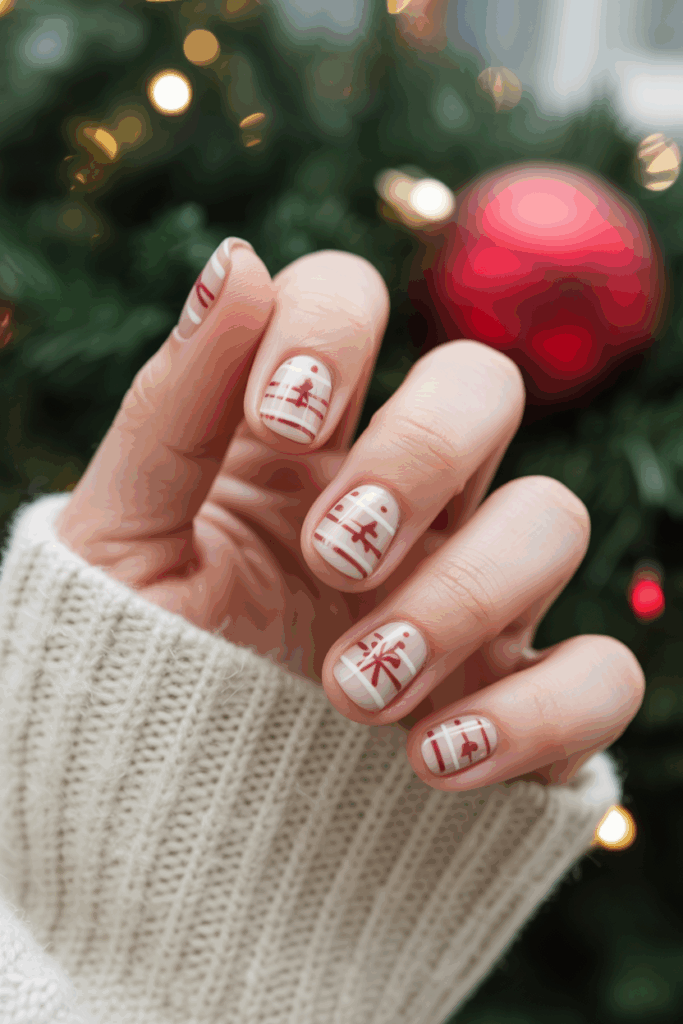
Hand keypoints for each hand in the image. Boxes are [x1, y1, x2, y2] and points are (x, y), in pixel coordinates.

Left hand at [56, 241, 643, 790]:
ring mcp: (469, 591)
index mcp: (297, 440)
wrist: (158, 811)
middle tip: (332, 554)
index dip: (330, 330)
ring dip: (458, 599)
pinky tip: (431, 762)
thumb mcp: (117, 539)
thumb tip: (235, 258)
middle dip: (418, 455)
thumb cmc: (127, 663)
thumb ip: (171, 407)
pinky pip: (603, 672)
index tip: (280, 422)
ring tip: (350, 690)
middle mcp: (400, 493)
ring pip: (554, 520)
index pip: (351, 297)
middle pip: (484, 383)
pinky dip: (538, 714)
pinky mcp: (517, 696)